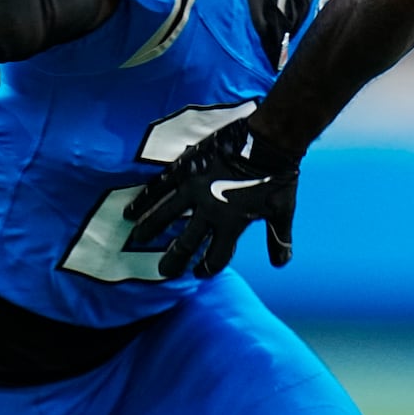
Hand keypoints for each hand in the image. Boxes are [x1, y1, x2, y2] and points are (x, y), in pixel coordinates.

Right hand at [123, 119, 297, 277]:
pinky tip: (132, 210)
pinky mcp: (186, 169)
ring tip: (137, 238)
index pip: (215, 258)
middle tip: (164, 271)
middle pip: (185, 245)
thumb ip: (278, 238)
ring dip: (150, 229)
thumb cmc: (277, 176)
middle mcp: (209, 212)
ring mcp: (195, 190)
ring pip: (164, 216)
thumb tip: (282, 262)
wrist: (269, 141)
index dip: (207, 269)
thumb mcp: (281, 211)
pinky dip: (144, 200)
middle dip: (173, 261)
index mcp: (231, 225)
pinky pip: (159, 188)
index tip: (199, 273)